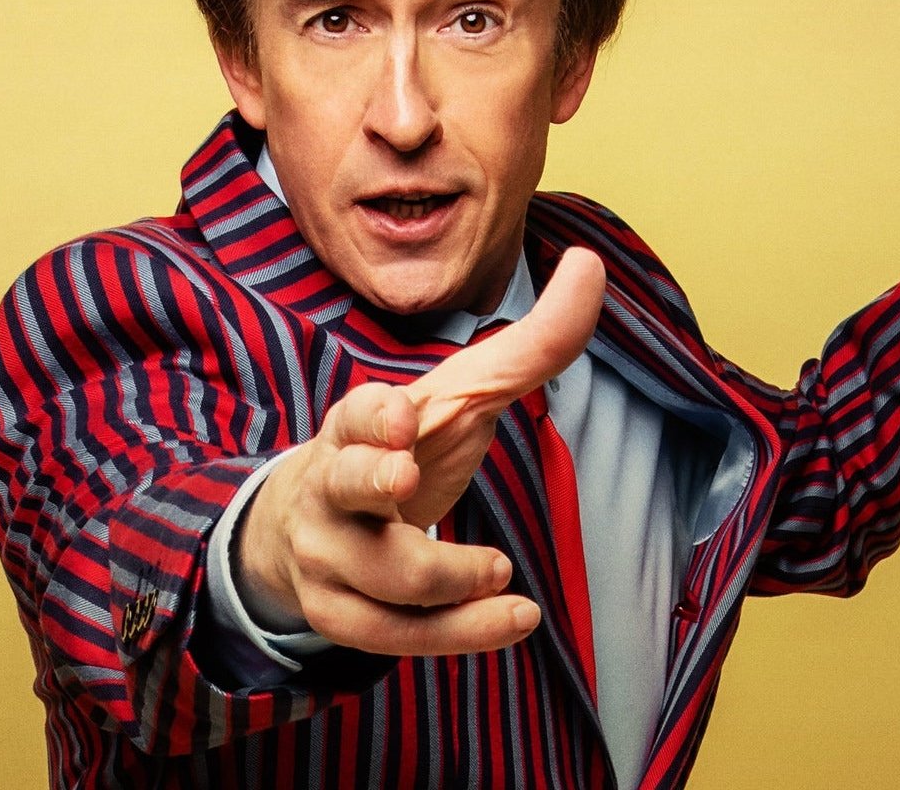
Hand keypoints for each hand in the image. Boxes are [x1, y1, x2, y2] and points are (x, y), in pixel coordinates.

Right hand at [235, 248, 605, 656]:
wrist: (309, 526)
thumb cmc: (404, 448)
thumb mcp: (461, 394)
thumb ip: (531, 343)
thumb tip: (590, 264)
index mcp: (359, 424)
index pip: (356, 413)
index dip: (375, 415)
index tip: (400, 416)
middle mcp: (333, 486)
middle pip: (342, 484)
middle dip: (371, 479)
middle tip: (405, 478)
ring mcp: (330, 554)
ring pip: (379, 575)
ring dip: (446, 578)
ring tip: (502, 573)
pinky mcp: (340, 614)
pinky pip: (394, 635)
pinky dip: (456, 632)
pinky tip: (512, 619)